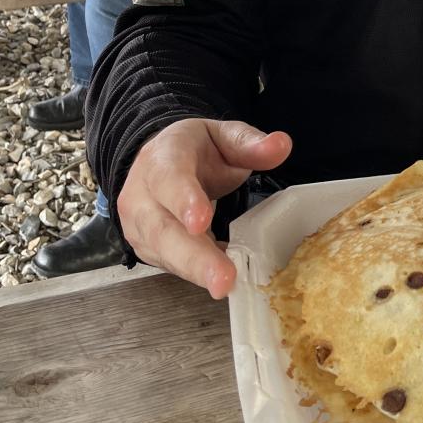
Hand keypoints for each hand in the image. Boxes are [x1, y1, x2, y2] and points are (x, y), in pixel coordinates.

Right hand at [117, 118, 292, 297]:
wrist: (158, 160)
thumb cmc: (193, 151)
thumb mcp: (222, 136)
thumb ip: (250, 143)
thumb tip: (281, 145)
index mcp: (162, 159)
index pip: (169, 179)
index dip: (184, 200)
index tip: (201, 221)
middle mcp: (143, 194)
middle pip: (163, 228)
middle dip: (193, 256)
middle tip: (222, 278)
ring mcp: (141, 226)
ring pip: (165, 252)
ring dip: (195, 271)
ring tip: (224, 286)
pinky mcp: (149, 248)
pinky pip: (171, 264)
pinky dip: (196, 273)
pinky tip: (221, 280)